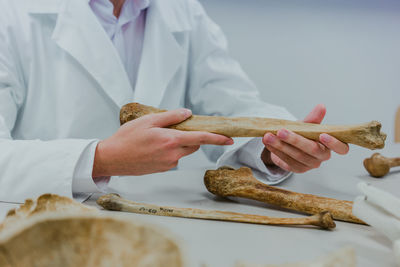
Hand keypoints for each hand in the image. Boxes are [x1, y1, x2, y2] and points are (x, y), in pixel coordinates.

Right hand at [92, 108, 232, 177]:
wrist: (112, 158)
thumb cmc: (127, 138)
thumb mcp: (148, 120)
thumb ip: (171, 117)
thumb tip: (188, 113)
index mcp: (171, 141)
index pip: (201, 138)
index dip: (217, 138)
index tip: (230, 139)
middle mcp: (173, 155)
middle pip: (193, 144)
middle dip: (191, 135)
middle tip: (175, 127)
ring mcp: (168, 164)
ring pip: (183, 151)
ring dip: (178, 143)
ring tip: (157, 137)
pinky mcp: (162, 170)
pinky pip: (173, 158)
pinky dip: (170, 150)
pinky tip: (153, 147)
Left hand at [262, 104, 348, 172]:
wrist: (289, 143)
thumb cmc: (303, 134)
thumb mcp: (307, 125)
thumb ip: (313, 119)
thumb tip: (321, 107)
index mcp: (330, 145)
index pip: (341, 148)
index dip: (334, 143)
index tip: (322, 135)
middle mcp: (322, 157)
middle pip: (311, 150)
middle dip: (295, 140)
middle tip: (280, 131)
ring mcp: (310, 165)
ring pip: (296, 156)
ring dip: (280, 146)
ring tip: (268, 136)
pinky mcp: (297, 169)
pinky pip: (286, 161)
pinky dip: (276, 151)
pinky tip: (268, 143)